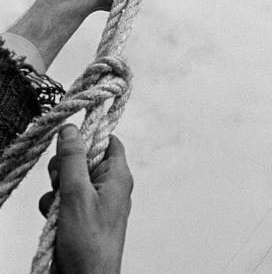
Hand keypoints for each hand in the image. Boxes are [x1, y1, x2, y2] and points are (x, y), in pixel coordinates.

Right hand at [39, 124, 132, 273]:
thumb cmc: (89, 244)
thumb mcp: (77, 195)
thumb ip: (72, 160)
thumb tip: (71, 129)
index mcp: (118, 176)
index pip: (108, 141)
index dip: (89, 137)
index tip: (69, 142)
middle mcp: (109, 187)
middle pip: (84, 159)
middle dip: (64, 168)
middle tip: (59, 182)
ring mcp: (94, 204)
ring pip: (70, 181)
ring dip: (56, 190)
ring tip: (56, 207)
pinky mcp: (80, 219)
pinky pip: (64, 202)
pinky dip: (54, 207)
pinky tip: (52, 219)